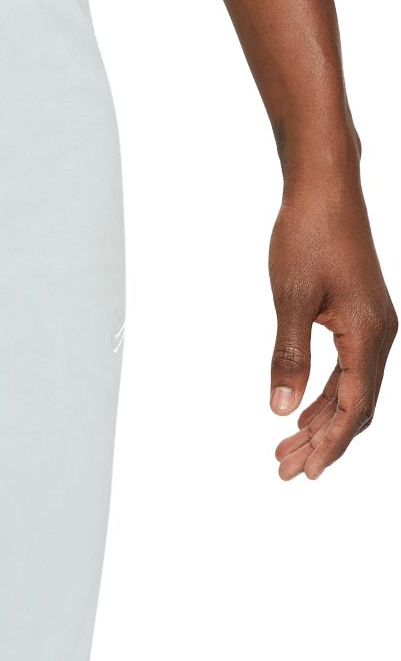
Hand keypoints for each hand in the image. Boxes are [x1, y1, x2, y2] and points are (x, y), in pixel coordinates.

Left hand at [269, 168, 396, 479]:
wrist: (324, 188)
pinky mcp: (359, 316)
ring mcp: (371, 325)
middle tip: (285, 469)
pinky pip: (347, 370)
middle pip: (355, 406)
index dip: (330, 444)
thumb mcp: (290, 301)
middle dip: (322, 442)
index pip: (354, 406)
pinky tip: (302, 413)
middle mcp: (378, 333)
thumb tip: (282, 409)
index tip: (306, 471)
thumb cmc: (310, 234)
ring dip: (320, 422)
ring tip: (286, 450)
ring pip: (351, 390)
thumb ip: (288, 358)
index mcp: (367, 333)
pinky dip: (325, 396)